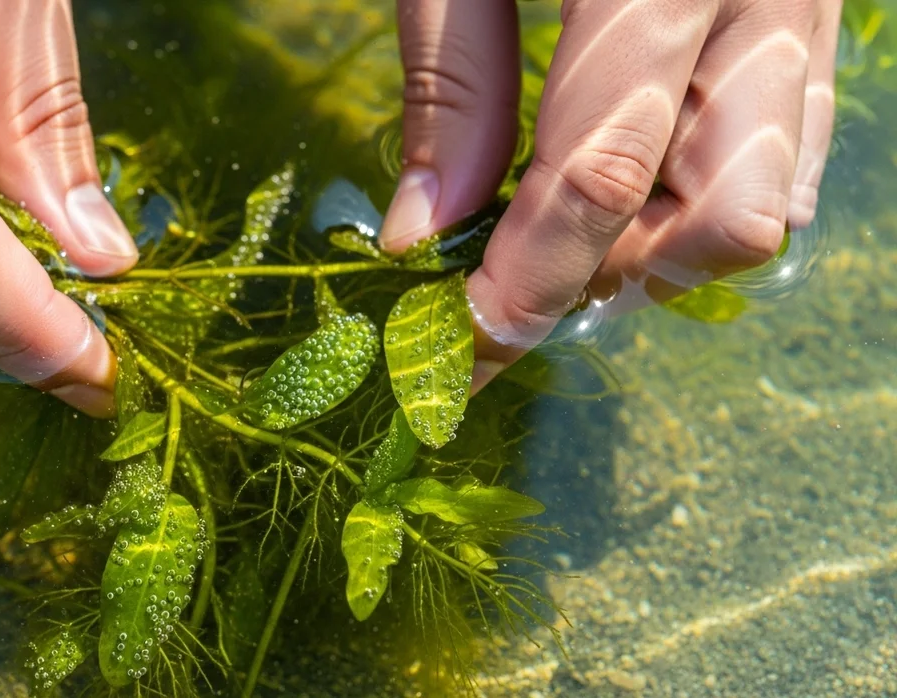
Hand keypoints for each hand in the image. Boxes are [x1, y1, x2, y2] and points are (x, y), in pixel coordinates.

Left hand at [380, 0, 841, 391]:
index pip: (600, 169)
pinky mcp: (818, 11)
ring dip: (660, 252)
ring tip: (562, 225)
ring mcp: (811, 4)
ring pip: (776, 198)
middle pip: (732, 216)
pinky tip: (629, 179)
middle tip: (515, 275)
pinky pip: (791, 147)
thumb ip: (449, 82)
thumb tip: (421, 241)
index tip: (461, 348)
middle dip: (613, 276)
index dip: (529, 279)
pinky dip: (704, 197)